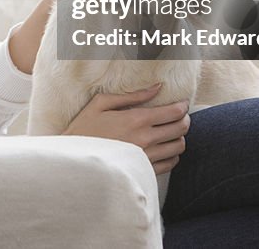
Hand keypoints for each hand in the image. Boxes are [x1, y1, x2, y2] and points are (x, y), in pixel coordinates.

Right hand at [62, 84, 189, 174]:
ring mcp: (146, 157)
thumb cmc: (84, 127)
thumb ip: (133, 95)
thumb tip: (157, 87)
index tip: (181, 103)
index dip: (182, 106)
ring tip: (170, 132)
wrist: (73, 158)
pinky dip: (172, 154)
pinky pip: (170, 163)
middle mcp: (145, 139)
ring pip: (179, 147)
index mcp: (136, 119)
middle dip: (184, 119)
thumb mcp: (102, 103)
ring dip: (179, 137)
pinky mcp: (144, 171)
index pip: (174, 112)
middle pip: (181, 129)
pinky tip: (163, 147)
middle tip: (179, 115)